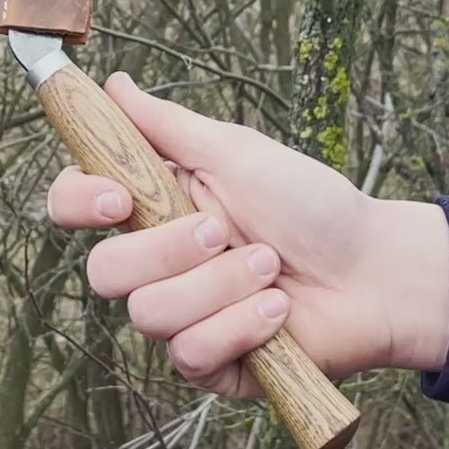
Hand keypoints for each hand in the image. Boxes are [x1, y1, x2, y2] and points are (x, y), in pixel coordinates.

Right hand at [46, 72, 448, 397]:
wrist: (373, 269)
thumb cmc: (312, 206)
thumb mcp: (239, 154)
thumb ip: (168, 126)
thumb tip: (114, 83)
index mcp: (154, 206)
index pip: (74, 205)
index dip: (78, 204)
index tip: (117, 200)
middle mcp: (157, 264)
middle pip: (104, 272)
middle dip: (168, 252)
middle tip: (224, 232)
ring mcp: (181, 318)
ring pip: (150, 315)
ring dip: (221, 287)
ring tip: (270, 268)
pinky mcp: (210, 365)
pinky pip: (192, 354)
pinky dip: (242, 325)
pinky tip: (278, 310)